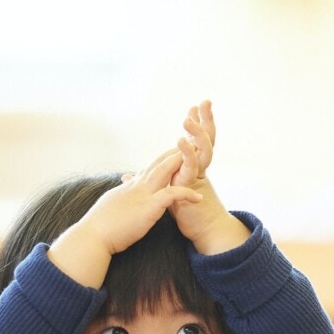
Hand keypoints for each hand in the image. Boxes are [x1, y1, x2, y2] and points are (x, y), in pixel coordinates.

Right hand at [47, 152, 200, 288]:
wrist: (91, 237)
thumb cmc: (98, 228)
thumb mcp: (111, 208)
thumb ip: (119, 200)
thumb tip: (119, 198)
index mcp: (128, 188)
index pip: (147, 170)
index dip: (161, 161)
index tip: (172, 153)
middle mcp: (135, 187)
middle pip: (157, 164)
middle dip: (173, 153)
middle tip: (189, 143)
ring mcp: (142, 196)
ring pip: (164, 172)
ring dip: (180, 162)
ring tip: (197, 156)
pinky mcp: (148, 208)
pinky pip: (171, 196)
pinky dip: (185, 193)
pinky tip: (199, 197)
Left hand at [162, 100, 249, 254]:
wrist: (204, 232)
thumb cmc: (187, 214)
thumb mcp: (161, 193)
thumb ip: (147, 179)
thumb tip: (129, 175)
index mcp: (191, 167)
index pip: (193, 139)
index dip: (194, 125)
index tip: (193, 108)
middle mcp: (198, 169)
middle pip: (204, 139)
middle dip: (204, 120)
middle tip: (205, 102)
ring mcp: (198, 177)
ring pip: (202, 149)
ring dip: (197, 131)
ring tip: (190, 116)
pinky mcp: (194, 187)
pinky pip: (192, 166)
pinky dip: (187, 153)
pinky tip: (182, 141)